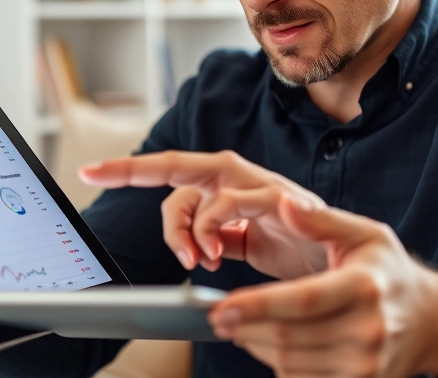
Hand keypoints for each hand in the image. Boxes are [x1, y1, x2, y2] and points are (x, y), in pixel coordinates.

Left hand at [78, 150, 328, 279]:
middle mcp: (240, 178)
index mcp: (228, 187)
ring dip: (187, 227)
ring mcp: (259, 186)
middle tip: (111, 190)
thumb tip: (190, 248)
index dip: (131, 170)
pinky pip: (232, 202)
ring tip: (198, 259)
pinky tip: (215, 255)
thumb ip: (217, 238)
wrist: (350, 269)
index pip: (174, 171)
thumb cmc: (299, 253)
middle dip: (135, 172)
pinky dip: (213, 227)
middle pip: (178, 166)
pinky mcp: (281, 200)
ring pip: (200, 188)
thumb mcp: (246, 247)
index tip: (87, 172)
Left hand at [206, 193, 437, 377]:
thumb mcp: (365, 234)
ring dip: (257, 347)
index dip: (257, 306)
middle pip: (289, 337)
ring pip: (291, 363)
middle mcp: (368, 329)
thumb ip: (320, 219)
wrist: (433, 320)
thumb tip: (283, 203)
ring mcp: (367, 364)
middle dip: (245, 328)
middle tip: (218, 318)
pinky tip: (272, 346)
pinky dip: (281, 365)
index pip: (302, 300)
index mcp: (364, 286)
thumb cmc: (389, 271)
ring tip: (241, 328)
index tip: (220, 308)